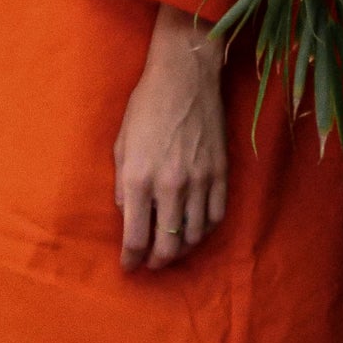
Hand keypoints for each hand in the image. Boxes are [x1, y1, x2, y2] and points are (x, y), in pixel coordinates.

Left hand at [113, 3, 227, 271]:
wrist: (185, 75)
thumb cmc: (146, 105)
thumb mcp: (121, 143)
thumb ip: (124, 184)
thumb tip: (128, 213)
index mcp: (140, 178)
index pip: (136, 237)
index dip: (131, 259)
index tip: (128, 266)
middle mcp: (170, 186)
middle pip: (167, 245)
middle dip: (156, 262)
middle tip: (150, 264)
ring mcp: (199, 181)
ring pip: (194, 235)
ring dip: (182, 250)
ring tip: (172, 251)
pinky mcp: (220, 173)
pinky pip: (216, 215)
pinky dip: (205, 230)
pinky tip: (196, 230)